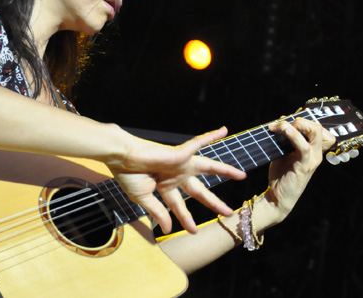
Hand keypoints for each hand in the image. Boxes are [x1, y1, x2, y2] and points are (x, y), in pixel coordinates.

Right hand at [106, 127, 246, 234]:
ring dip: (225, 170)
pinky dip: (211, 136)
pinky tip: (224, 130)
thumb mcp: (143, 198)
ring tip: (241, 175)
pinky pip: (199, 142)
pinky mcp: (180, 152)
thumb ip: (158, 212)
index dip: (186, 219)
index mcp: (166, 187)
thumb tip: (168, 228)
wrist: (121, 157)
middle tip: (229, 212)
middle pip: (200, 192)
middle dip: (214, 203)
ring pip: (208, 167)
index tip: (192, 232)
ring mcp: (180, 163)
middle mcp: (176, 175)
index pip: (180, 206)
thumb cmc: (128, 175)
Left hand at [265, 118, 335, 221]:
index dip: (305, 120)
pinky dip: (294, 135)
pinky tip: (284, 130)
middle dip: (301, 120)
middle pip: (319, 128)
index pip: (318, 129)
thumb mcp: (283, 153)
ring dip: (297, 124)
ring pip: (315, 133)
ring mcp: (312, 160)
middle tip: (282, 123)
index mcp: (313, 150)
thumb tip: (282, 120)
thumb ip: (285, 139)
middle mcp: (316, 154)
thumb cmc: (281, 175)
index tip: (287, 118)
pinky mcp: (305, 166)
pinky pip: (304, 147)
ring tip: (281, 126)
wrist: (277, 197)